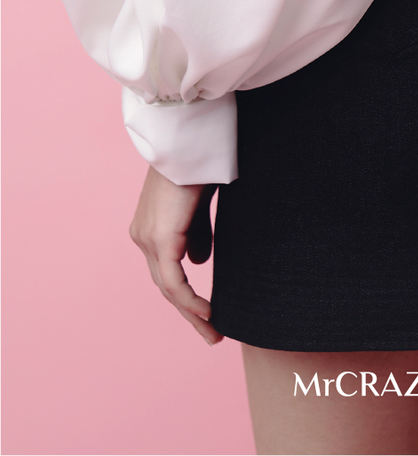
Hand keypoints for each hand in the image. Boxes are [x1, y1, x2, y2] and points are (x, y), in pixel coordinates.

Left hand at [129, 165, 222, 345]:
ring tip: (215, 332)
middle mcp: (143, 237)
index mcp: (150, 227)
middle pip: (165, 286)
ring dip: (193, 313)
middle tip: (213, 333)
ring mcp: (148, 240)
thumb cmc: (200, 165)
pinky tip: (209, 314)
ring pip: (168, 289)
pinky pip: (174, 282)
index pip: (167, 271)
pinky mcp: (160, 240)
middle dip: (190, 312)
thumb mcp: (200, 206)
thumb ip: (198, 234)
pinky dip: (191, 302)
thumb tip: (199, 263)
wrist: (191, 143)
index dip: (187, 294)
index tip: (210, 312)